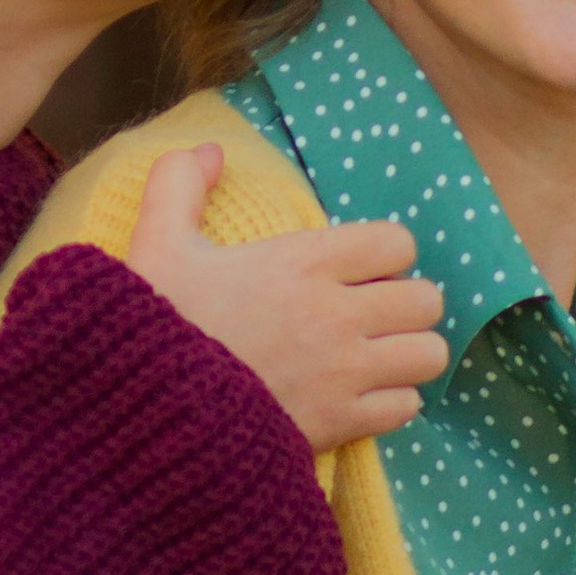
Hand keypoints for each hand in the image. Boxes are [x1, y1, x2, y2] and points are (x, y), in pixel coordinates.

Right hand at [124, 145, 446, 451]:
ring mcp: (344, 373)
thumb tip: (211, 151)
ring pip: (428, 355)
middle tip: (376, 312)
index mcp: (303, 263)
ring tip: (381, 354)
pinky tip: (364, 396)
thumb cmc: (157, 324)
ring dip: (409, 352)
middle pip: (425, 300)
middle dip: (407, 302)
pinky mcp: (342, 423)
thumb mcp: (156, 243)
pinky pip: (406, 408)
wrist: (147, 412)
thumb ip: (179, 184)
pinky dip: (393, 401)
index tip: (362, 267)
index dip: (387, 253)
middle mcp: (337, 315)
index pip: (398, 243)